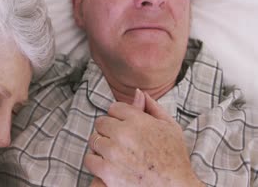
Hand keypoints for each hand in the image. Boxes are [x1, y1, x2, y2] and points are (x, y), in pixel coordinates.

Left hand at [85, 90, 202, 186]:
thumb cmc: (174, 158)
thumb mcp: (170, 127)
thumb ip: (153, 107)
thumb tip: (138, 92)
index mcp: (138, 120)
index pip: (114, 108)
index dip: (119, 117)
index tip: (124, 127)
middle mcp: (124, 133)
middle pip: (101, 122)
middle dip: (108, 130)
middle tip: (120, 142)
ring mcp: (113, 152)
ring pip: (94, 140)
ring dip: (102, 145)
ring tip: (115, 154)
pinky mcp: (107, 171)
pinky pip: (89, 159)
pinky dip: (95, 162)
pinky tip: (107, 164)